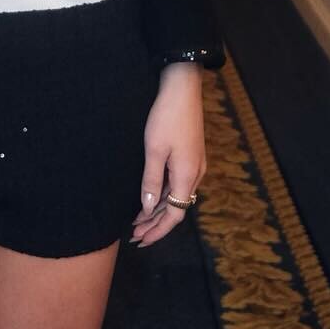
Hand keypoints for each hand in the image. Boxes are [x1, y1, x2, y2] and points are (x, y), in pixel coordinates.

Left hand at [129, 63, 205, 247]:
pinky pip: (179, 184)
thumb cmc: (166, 117)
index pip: (174, 215)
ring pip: (177, 196)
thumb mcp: (154, 150)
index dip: (157, 230)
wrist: (183, 89)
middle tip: (134, 234)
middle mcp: (196, 174)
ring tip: (139, 220)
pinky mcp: (192, 155)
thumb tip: (147, 209)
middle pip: (176, 208)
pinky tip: (151, 196)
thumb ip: (151, 181)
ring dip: (159, 210)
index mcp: (187, 176)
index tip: (140, 239)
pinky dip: (164, 195)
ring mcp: (196, 164)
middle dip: (155, 223)